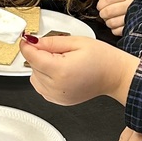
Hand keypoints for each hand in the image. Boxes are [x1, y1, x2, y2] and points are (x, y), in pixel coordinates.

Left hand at [20, 34, 138, 105]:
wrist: (115, 76)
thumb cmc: (102, 59)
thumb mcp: (77, 42)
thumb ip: (52, 42)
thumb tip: (33, 41)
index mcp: (61, 70)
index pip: (32, 57)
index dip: (27, 45)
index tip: (26, 39)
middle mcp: (57, 86)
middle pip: (32, 67)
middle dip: (39, 55)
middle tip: (58, 50)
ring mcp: (57, 96)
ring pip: (34, 78)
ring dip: (41, 68)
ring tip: (61, 62)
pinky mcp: (59, 100)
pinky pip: (41, 87)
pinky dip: (45, 78)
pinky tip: (60, 72)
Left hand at [96, 0, 134, 36]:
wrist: (141, 15)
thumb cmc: (126, 6)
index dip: (101, 4)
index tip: (100, 6)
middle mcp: (131, 4)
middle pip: (109, 11)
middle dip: (103, 13)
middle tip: (103, 13)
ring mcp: (132, 17)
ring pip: (112, 22)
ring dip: (108, 22)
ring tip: (111, 19)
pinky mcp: (131, 28)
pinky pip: (116, 31)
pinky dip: (114, 29)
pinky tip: (117, 25)